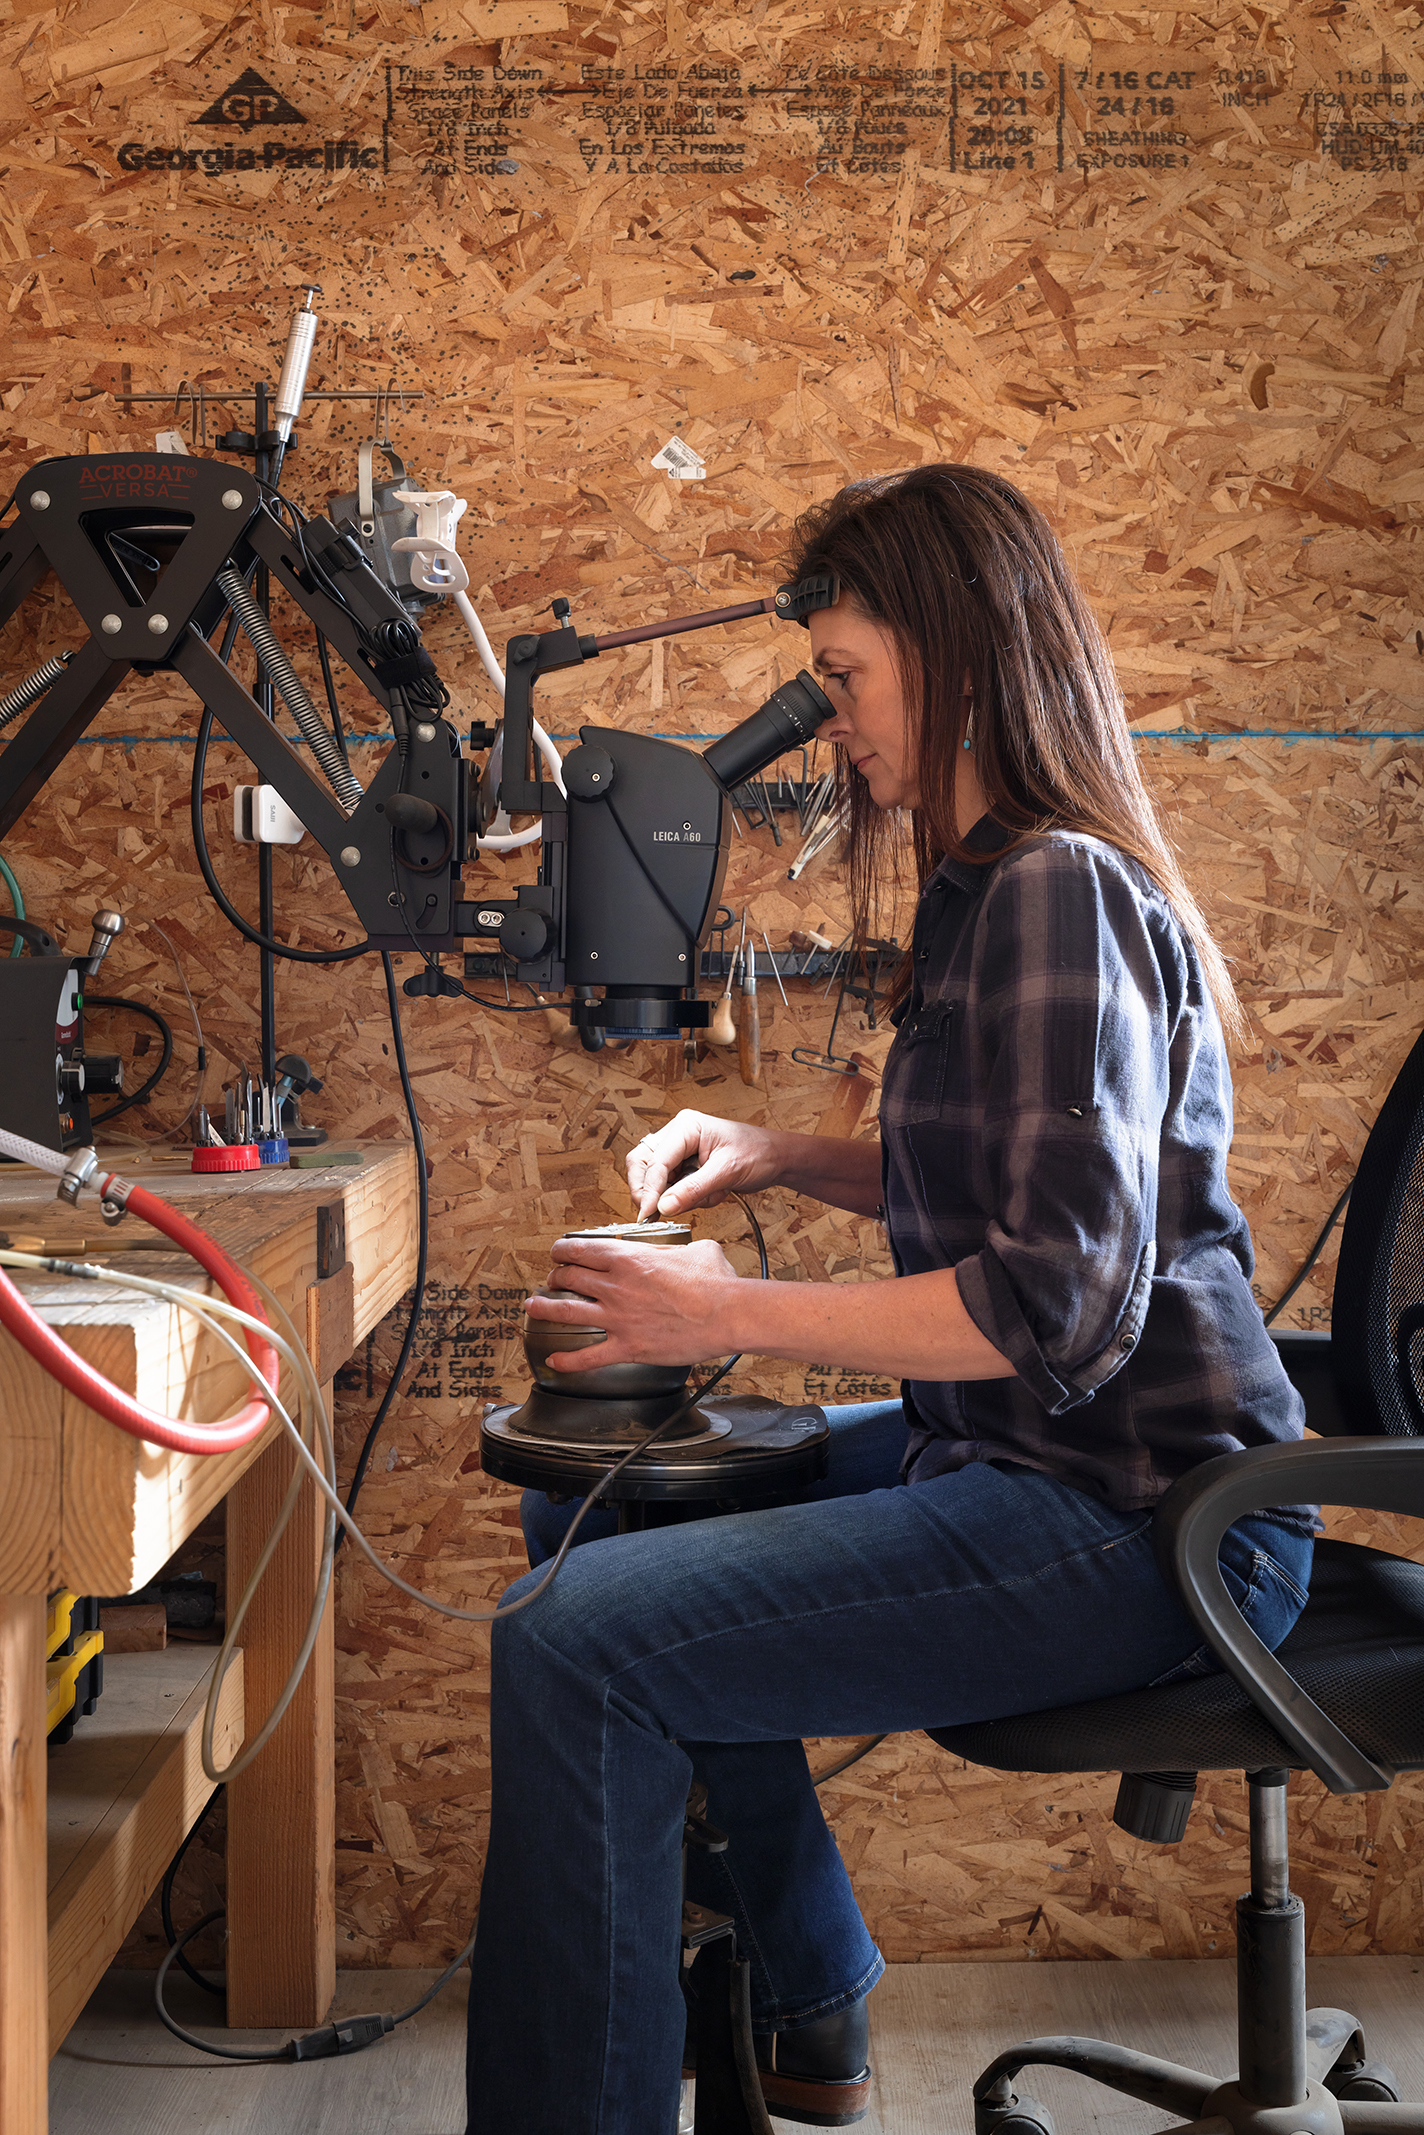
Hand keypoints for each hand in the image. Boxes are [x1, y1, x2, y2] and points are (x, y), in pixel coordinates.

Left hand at [527, 1236, 740, 1368]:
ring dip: (544, 1308)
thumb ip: (676, 1248)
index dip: (562, 1250)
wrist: (727, 1314)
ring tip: (533, 1308)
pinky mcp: (627, 1347)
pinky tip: (555, 1360)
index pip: (580, 1250)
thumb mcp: (695, 1249)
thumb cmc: (715, 1283)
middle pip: (568, 1278)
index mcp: (628, 1259)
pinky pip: (588, 1357)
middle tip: (553, 1280)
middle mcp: (616, 1287)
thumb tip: (679, 1249)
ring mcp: (618, 1318)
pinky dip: (567, 1360)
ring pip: (566, 1312)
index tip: (558, 1253)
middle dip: (555, 1277)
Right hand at [627, 1109, 784, 1219]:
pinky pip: (671, 1188)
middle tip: (657, 1214)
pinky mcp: (684, 1166)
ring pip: (655, 1180)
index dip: (648, 1189)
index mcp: (686, 1126)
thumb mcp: (727, 1171)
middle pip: (643, 1165)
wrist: (776, 1158)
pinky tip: (713, 1193)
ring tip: (709, 1195)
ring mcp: (679, 1151)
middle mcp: (677, 1135)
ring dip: (676, 1196)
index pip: (655, 1160)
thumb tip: (663, 1206)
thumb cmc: (758, 1153)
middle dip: (650, 1192)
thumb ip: (693, 1189)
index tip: (647, 1213)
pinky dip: (688, 1198)